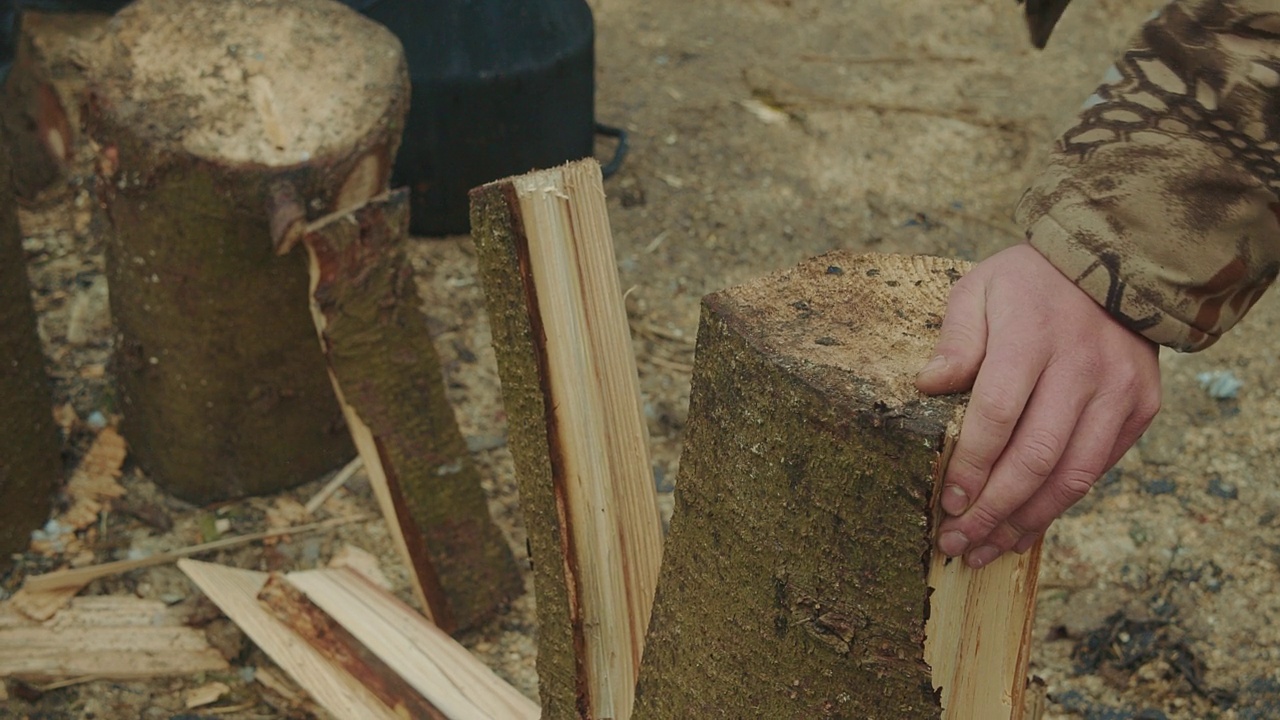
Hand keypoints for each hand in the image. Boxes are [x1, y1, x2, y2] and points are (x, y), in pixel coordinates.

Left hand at [917, 243, 1160, 567]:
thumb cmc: (1029, 283)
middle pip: (1036, 456)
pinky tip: (1025, 526)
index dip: (972, 464)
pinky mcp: (1141, 407)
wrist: (1117, 262)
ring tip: (987, 550)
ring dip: (1027, 521)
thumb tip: (929, 386)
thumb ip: (956, 338)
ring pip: (1073, 475)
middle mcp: (1082, 368)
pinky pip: (1098, 469)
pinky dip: (1059, 504)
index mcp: (1033, 336)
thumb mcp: (980, 289)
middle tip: (958, 544)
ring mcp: (1118, 391)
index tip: (946, 502)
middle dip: (993, 510)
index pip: (999, 412)